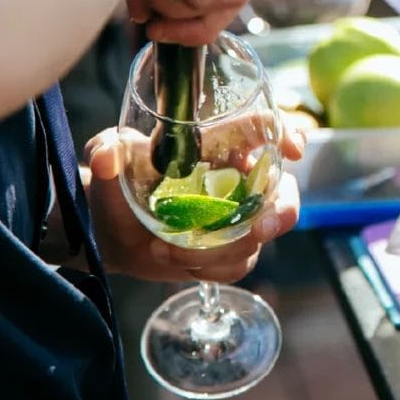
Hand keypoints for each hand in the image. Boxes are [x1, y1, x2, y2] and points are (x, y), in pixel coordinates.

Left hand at [82, 115, 304, 283]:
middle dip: (281, 212)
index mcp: (220, 146)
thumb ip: (106, 150)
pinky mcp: (228, 251)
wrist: (108, 231)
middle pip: (285, 192)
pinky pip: (239, 264)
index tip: (292, 151)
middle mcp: (238, 180)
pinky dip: (210, 269)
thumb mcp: (108, 156)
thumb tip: (107, 156)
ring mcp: (237, 218)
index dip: (288, 136)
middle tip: (259, 228)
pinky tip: (177, 262)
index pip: (265, 131)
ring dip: (219, 251)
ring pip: (258, 237)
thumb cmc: (117, 182)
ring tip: (167, 250)